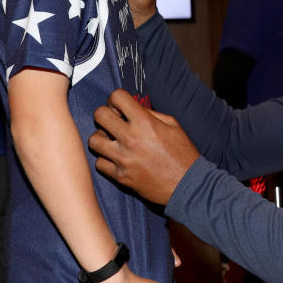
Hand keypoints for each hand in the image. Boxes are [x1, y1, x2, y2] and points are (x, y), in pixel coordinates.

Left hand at [90, 89, 199, 204]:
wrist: (188, 185)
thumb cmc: (183, 153)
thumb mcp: (172, 125)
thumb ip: (149, 114)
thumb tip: (130, 109)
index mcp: (144, 122)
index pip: (116, 97)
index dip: (116, 99)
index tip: (118, 107)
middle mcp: (130, 138)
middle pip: (99, 115)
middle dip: (104, 115)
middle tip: (111, 122)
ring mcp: (123, 159)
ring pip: (94, 141)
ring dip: (101, 138)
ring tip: (111, 141)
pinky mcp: (120, 176)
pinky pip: (99, 163)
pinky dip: (105, 160)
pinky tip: (115, 158)